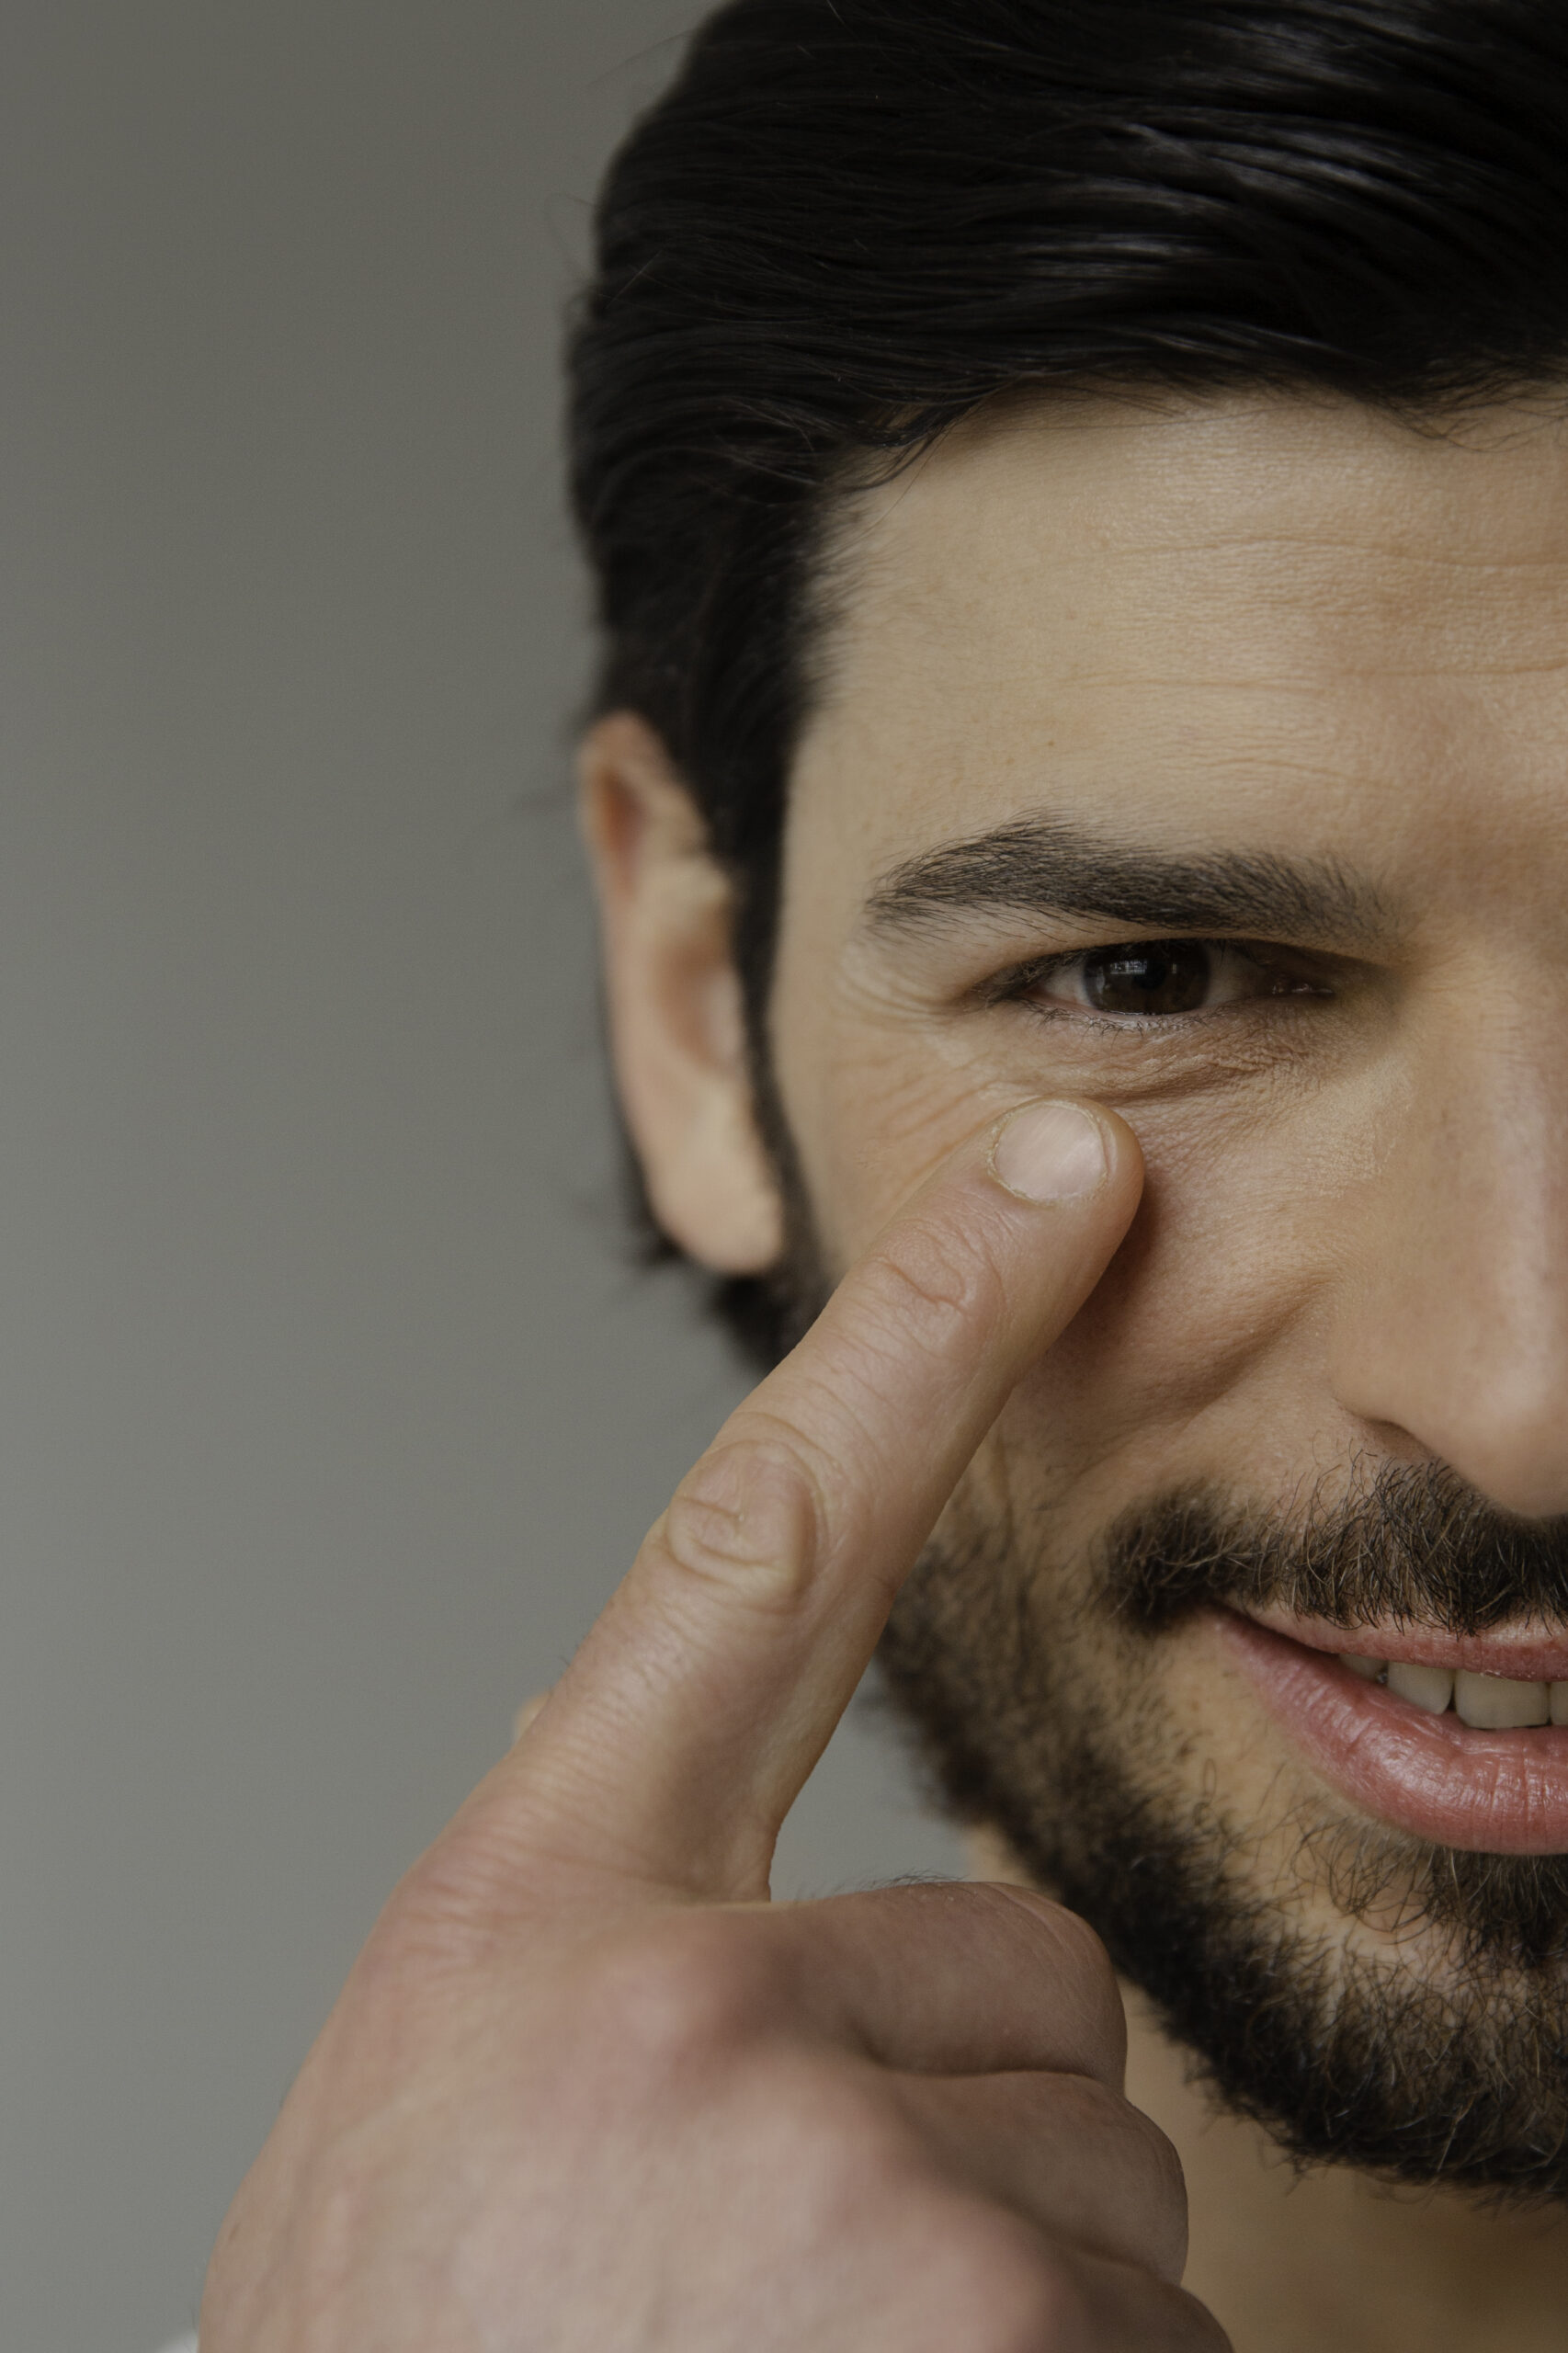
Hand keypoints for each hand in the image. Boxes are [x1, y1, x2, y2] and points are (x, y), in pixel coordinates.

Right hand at [201, 1098, 1227, 2350]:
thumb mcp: (450, 2137)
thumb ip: (618, 1972)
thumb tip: (816, 1918)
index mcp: (542, 1918)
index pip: (758, 1545)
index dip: (918, 1339)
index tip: (1064, 1191)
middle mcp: (684, 2001)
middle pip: (1019, 1975)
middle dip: (963, 2133)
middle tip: (777, 2296)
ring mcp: (836, 2179)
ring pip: (1100, 2186)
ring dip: (1006, 2303)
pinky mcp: (987, 2332)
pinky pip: (1159, 2341)